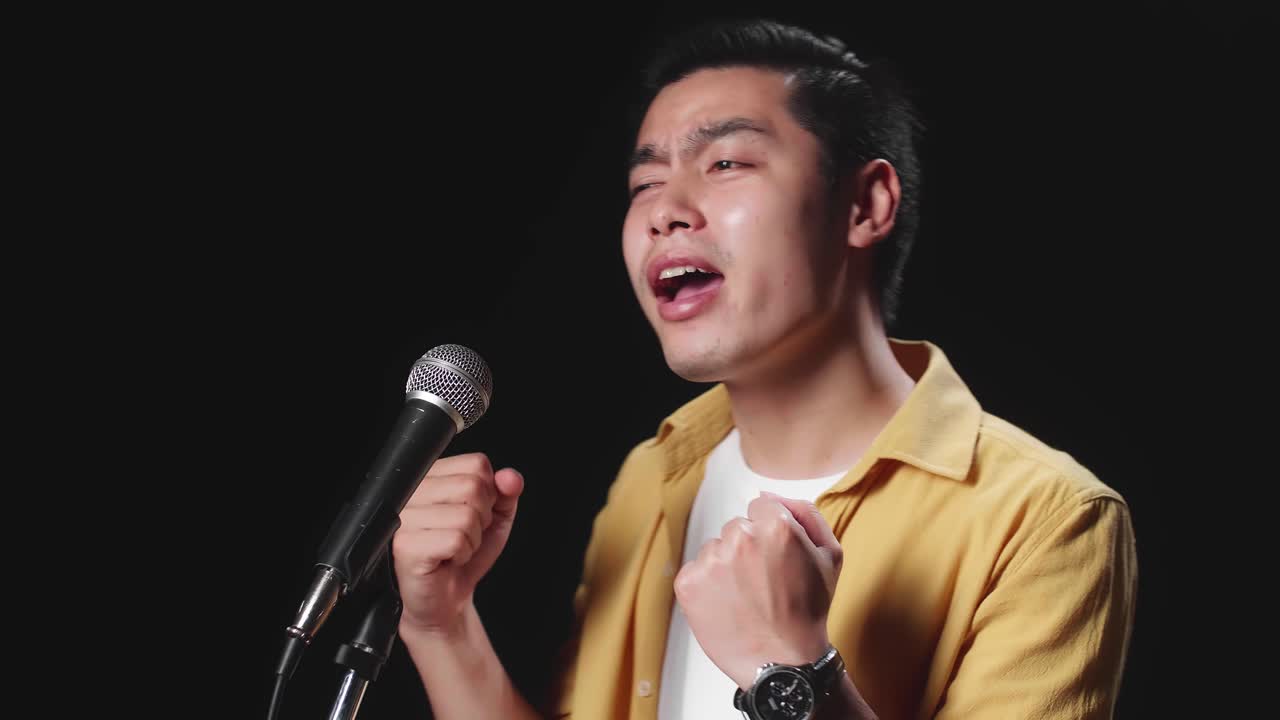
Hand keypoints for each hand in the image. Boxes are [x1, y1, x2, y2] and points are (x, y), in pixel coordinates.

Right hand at [391, 452, 523, 633]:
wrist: (446, 600)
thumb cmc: (465, 556)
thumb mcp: (496, 519)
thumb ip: (506, 493)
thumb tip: (510, 477)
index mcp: (431, 477)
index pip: (476, 464)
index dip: (488, 493)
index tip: (473, 514)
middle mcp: (412, 492)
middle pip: (472, 486)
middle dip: (481, 518)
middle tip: (463, 536)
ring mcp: (405, 518)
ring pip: (466, 515)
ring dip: (471, 540)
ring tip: (454, 550)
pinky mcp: (405, 545)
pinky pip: (456, 539)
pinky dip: (461, 555)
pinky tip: (446, 560)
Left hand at [673, 491, 842, 689]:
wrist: (782, 663)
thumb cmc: (808, 611)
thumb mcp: (830, 555)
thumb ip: (804, 512)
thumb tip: (767, 494)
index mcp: (775, 525)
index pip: (762, 507)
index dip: (772, 535)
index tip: (776, 560)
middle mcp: (740, 537)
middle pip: (738, 528)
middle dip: (748, 549)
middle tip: (764, 584)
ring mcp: (711, 561)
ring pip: (716, 549)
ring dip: (727, 567)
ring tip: (746, 598)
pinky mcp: (688, 583)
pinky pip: (696, 571)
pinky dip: (708, 587)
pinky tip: (727, 606)